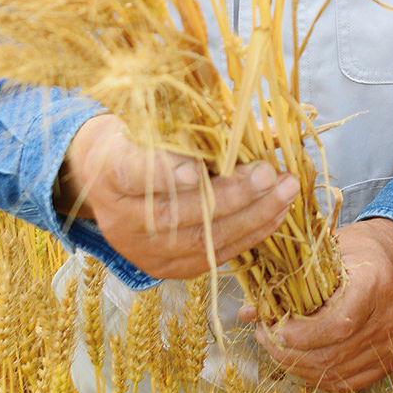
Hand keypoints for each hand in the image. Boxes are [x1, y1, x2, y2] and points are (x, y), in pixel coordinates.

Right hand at [56, 113, 301, 281]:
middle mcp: (120, 219)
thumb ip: (203, 128)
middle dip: (231, 195)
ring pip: (201, 241)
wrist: (107, 181)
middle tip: (268, 174)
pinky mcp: (164, 269)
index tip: (195, 168)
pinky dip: (250, 234)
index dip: (165, 173)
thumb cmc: (141, 142)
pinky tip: (275, 213)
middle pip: (177, 213)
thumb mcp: (158, 124)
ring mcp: (141, 250)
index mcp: (109, 172)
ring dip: (252, 216)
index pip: (132, 173)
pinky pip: (212, 256)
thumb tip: (269, 130)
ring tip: (285, 192)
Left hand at [242, 218, 392, 391]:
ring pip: (336, 372)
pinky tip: (301, 361)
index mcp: (375, 283)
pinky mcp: (390, 360)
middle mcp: (388, 317)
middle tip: (265, 336)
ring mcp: (392, 343)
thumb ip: (288, 280)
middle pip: (332, 353)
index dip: (300, 334)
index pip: (337, 324)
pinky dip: (319, 376)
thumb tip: (249, 311)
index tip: (272, 327)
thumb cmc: (359, 249)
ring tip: (278, 347)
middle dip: (289, 352)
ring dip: (298, 366)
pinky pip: (347, 382)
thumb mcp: (325, 252)